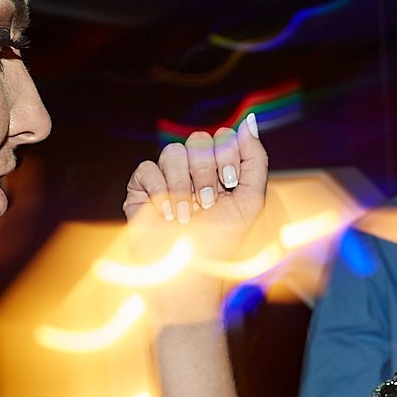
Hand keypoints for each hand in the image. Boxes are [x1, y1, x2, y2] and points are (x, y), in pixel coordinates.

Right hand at [122, 114, 269, 266]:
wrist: (189, 275)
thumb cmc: (222, 243)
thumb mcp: (251, 201)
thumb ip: (255, 160)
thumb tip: (249, 122)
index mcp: (220, 171)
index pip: (223, 137)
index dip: (227, 154)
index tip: (231, 183)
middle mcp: (194, 171)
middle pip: (197, 140)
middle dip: (206, 171)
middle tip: (208, 202)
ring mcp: (166, 179)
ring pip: (172, 151)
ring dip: (183, 185)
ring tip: (188, 214)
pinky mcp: (141, 190)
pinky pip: (147, 168)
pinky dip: (159, 192)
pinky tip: (166, 215)